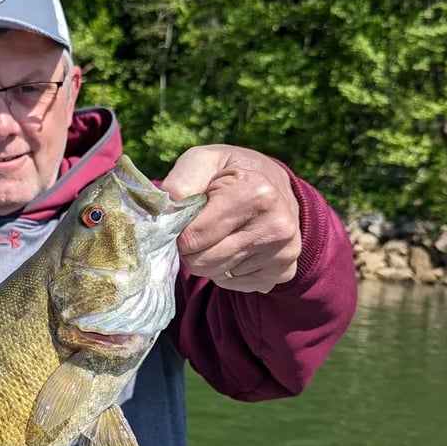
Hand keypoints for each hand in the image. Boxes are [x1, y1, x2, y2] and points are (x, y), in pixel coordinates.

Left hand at [160, 145, 301, 291]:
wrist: (277, 183)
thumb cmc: (231, 171)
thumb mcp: (205, 160)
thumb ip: (181, 182)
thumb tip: (162, 215)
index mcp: (256, 195)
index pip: (193, 238)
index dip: (178, 232)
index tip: (184, 219)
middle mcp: (276, 227)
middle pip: (203, 262)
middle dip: (191, 249)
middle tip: (198, 229)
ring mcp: (283, 253)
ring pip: (217, 276)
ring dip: (208, 259)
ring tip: (220, 234)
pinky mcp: (284, 272)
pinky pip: (235, 285)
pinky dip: (227, 269)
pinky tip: (237, 245)